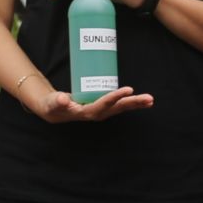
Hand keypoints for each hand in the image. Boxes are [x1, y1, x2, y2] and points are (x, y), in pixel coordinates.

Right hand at [26, 85, 153, 123]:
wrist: (55, 110)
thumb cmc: (53, 105)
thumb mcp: (52, 103)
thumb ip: (57, 101)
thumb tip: (63, 99)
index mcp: (87, 113)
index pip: (104, 104)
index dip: (115, 97)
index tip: (128, 90)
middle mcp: (97, 113)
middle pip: (118, 108)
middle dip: (133, 103)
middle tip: (149, 99)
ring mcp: (101, 110)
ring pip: (121, 107)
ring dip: (135, 103)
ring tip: (150, 100)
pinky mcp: (102, 106)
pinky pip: (119, 104)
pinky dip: (129, 101)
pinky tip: (139, 98)